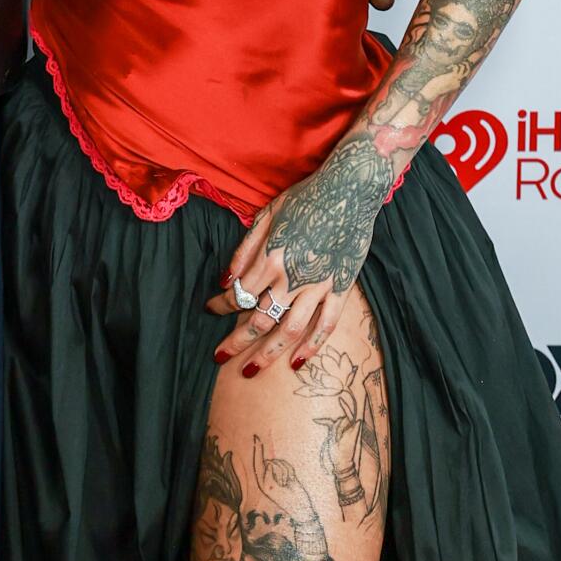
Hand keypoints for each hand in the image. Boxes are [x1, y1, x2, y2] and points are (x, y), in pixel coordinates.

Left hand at [206, 137, 394, 375]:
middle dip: (235, 341)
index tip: (210, 309)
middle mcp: (292, 278)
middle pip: (258, 320)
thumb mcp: (267, 215)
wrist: (350, 190)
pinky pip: (326, 325)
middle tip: (219, 355)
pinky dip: (312, 346)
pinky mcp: (341, 288)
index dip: (220, 305)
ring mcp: (319, 286)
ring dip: (267, 354)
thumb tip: (226, 280)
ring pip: (289, 331)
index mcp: (271, 258)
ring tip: (250, 369)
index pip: (238, 293)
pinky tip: (296, 363)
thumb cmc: (306, 198)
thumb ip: (245, 249)